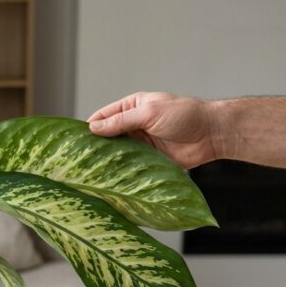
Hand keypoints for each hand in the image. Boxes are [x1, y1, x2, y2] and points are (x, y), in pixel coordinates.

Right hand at [87, 92, 219, 168]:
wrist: (211, 134)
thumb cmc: (184, 115)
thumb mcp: (149, 113)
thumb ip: (121, 121)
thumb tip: (94, 128)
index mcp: (131, 108)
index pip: (102, 117)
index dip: (89, 128)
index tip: (74, 141)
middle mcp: (133, 126)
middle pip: (107, 137)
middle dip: (96, 147)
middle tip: (79, 161)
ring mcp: (140, 144)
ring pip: (117, 154)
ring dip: (108, 161)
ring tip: (92, 172)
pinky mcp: (148, 160)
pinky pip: (130, 167)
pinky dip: (122, 172)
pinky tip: (111, 178)